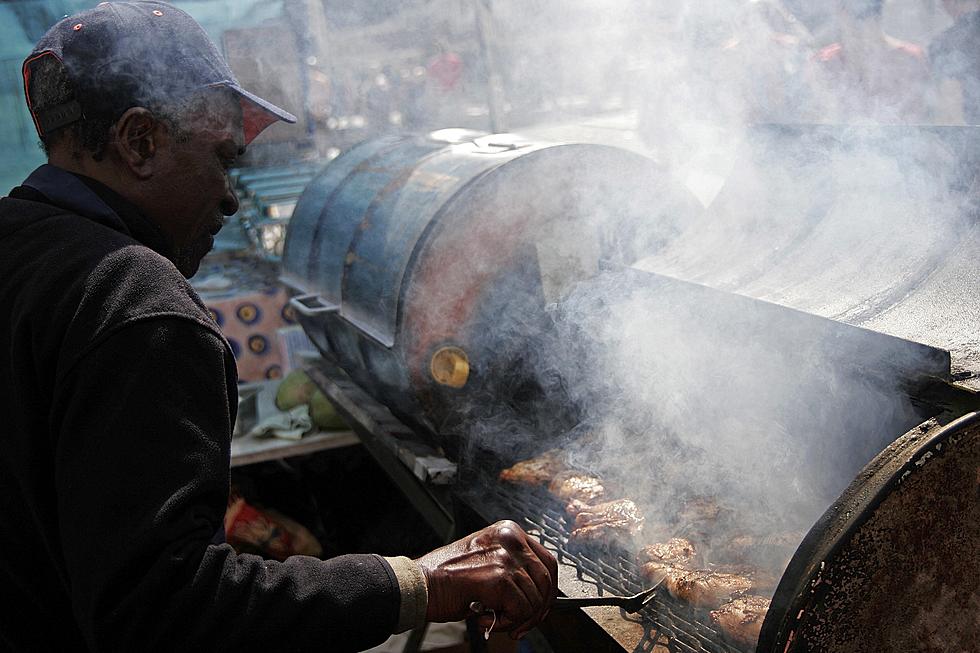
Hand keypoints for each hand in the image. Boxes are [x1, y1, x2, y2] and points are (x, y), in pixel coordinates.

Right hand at [415, 520, 557, 638]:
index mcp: (509, 531)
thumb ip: (513, 568)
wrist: (420, 585)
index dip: (548, 590)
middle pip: (546, 581)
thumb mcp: (487, 560)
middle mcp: (510, 539)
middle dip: (537, 610)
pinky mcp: (500, 578)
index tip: (540, 607)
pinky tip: (485, 618)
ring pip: (534, 600)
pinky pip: (521, 611)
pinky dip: (505, 623)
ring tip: (492, 619)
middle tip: (520, 624)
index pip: (547, 561)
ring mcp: (506, 557)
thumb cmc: (447, 578)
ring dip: (516, 618)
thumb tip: (538, 593)